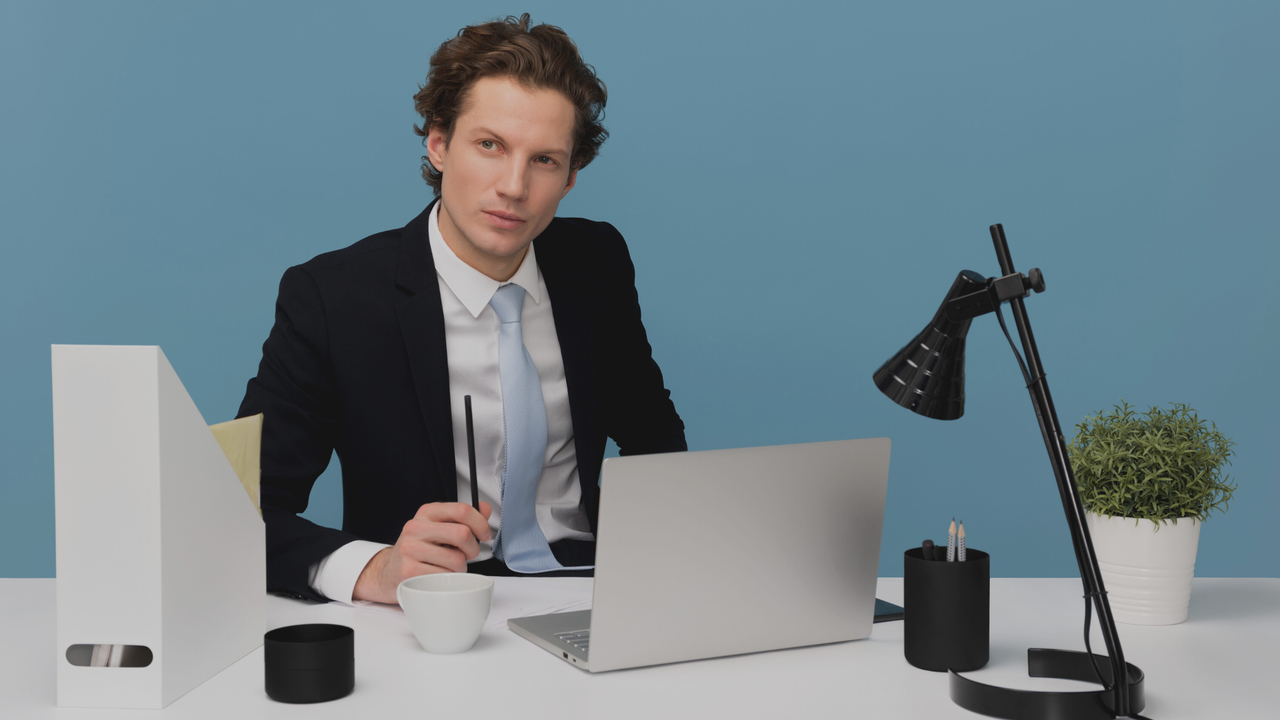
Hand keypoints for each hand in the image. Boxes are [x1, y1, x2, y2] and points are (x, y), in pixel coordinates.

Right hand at [352, 501, 492, 603]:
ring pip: (457, 560)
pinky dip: (448, 579)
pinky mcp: (409, 571)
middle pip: (463, 534)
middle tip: (468, 554)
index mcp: (427, 512)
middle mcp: (416, 527)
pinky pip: (445, 576)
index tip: (484, 534)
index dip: (481, 523)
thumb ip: (464, 518)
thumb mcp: (440, 528)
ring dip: (460, 568)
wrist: (390, 571)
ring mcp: (410, 549)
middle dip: (473, 549)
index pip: (462, 509)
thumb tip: (485, 509)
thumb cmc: (420, 550)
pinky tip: (438, 575)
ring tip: (449, 567)